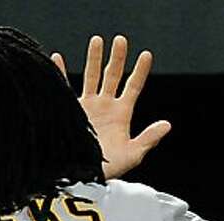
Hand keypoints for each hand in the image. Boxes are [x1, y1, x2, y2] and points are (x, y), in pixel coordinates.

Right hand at [50, 35, 169, 179]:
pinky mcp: (69, 111)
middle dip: (117, 57)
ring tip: (97, 40)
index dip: (140, 71)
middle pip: (113, 75)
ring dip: (94, 58)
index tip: (146, 54)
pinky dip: (60, 73)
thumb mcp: (131, 156)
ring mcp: (87, 107)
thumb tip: (167, 125)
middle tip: (120, 40)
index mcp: (121, 115)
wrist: (79, 178)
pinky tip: (57, 59)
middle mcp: (105, 107)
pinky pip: (65, 88)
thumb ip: (148, 139)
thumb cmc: (106, 171)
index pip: (133, 87)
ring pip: (92, 76)